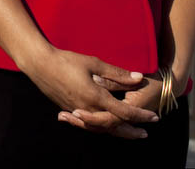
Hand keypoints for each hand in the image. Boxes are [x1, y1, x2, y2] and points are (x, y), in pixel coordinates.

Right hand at [21, 47, 158, 137]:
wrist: (40, 65)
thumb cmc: (67, 60)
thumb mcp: (94, 63)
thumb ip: (117, 73)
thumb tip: (138, 77)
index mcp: (96, 97)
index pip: (124, 112)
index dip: (141, 115)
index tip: (154, 116)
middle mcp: (88, 109)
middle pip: (114, 127)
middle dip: (131, 131)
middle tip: (145, 133)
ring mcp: (77, 111)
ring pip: (101, 128)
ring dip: (116, 131)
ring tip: (128, 132)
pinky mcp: (69, 110)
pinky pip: (89, 124)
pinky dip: (100, 128)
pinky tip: (104, 125)